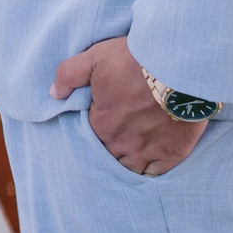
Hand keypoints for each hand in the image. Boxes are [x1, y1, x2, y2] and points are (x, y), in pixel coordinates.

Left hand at [52, 35, 204, 177]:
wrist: (179, 67)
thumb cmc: (135, 61)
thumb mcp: (95, 58)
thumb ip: (69, 75)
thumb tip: (53, 94)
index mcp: (100, 123)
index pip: (89, 136)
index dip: (95, 128)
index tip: (103, 120)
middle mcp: (120, 143)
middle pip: (108, 154)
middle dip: (109, 147)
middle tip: (117, 136)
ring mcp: (145, 152)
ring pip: (128, 168)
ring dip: (126, 162)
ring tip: (130, 152)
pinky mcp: (169, 155)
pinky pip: (153, 175)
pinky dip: (148, 171)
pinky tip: (148, 164)